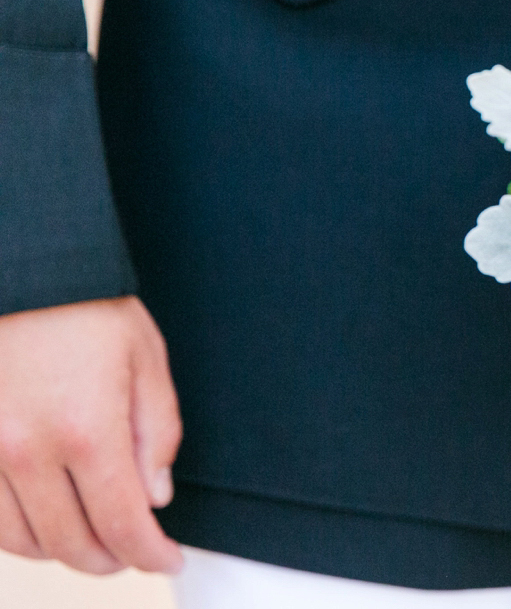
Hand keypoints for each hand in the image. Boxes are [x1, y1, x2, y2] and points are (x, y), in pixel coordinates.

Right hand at [0, 296, 183, 573]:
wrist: (23, 270)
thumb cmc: (87, 307)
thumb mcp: (145, 358)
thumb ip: (157, 433)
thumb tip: (155, 497)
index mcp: (87, 429)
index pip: (123, 523)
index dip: (151, 554)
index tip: (169, 559)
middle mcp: (27, 451)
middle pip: (72, 544)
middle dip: (112, 558)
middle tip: (136, 551)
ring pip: (24, 541)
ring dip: (65, 549)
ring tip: (96, 536)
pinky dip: (21, 531)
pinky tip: (48, 517)